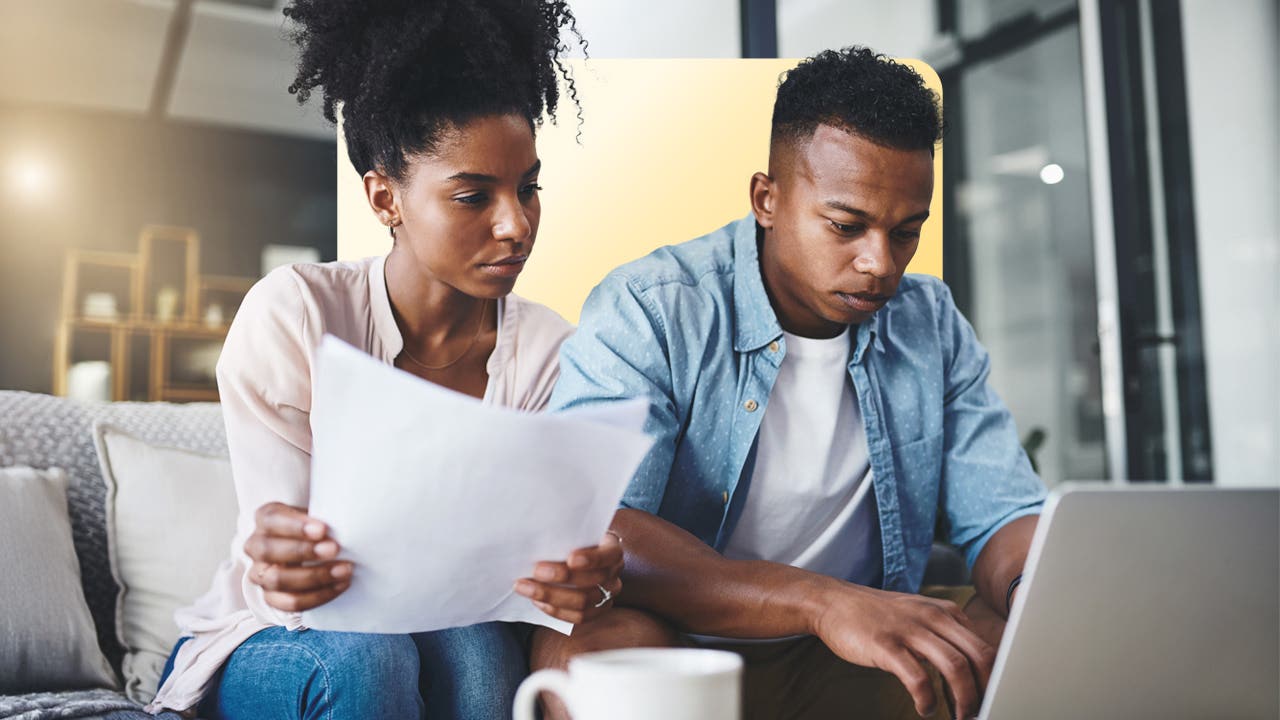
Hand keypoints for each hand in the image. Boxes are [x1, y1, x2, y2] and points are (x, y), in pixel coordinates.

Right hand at [244, 502, 352, 612]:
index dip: (295, 525)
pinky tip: (339, 585)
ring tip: (343, 570)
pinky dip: (317, 596)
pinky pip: (289, 602)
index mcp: (265, 519)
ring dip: (314, 576)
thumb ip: (324, 515)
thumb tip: (345, 524)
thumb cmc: (317, 528)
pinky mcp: (271, 597)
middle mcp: (256, 546)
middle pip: (269, 550)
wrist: (315, 549)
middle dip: (303, 551)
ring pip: (277, 579)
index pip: (271, 519)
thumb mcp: (317, 515)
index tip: (322, 529)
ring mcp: (259, 574)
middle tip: (334, 549)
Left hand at [513, 531, 623, 624]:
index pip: (608, 556)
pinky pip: (577, 617)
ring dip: (550, 595)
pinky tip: (537, 600)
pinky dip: (555, 610)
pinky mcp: (595, 611)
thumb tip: (537, 533)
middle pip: (592, 581)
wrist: (582, 555)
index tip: (571, 558)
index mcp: (613, 551)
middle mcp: (613, 575)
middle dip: (561, 577)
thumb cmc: (575, 540)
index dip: (592, 559)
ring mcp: (607, 596)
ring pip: (582, 603)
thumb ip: (566, 534)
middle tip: (535, 570)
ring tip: (525, 587)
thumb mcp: (575, 531)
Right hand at [813, 583, 995, 718]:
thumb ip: (944, 632)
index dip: (994, 677)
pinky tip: (924, 708)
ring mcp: (909, 630)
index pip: (985, 646)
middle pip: (979, 656)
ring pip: (955, 667)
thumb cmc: (875, 614)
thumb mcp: (918, 613)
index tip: (991, 697)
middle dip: (986, 690)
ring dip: (963, 699)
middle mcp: (932, 617)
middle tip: (980, 711)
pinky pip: (918, 678)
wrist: (832, 602)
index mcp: (944, 611)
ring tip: (960, 716)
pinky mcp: (886, 645)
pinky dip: (927, 699)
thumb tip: (971, 667)